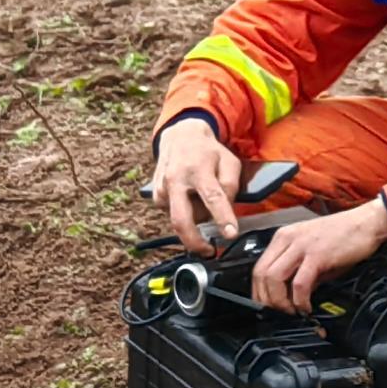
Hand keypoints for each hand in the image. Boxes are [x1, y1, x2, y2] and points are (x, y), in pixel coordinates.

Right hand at [149, 117, 251, 251]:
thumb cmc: (209, 152)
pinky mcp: (156, 195)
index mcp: (199, 170)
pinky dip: (186, 211)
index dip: (222, 218)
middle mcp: (177, 180)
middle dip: (193, 241)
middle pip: (181, 220)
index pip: (213, 197)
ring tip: (200, 197)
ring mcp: (163, 188)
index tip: (230, 234)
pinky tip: (189, 196)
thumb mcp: (229, 161)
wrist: (180, 136)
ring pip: (181, 218)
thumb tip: (225, 211)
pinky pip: (174, 213)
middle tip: (208, 251)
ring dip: (195, 217)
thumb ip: (230, 185)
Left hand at [251, 195, 386, 309]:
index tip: (268, 306)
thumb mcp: (314, 252)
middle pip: (261, 274)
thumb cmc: (344, 236)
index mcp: (284, 236)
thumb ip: (299, 271)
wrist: (368, 223)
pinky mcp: (317, 255)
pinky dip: (300, 301)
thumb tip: (291, 296)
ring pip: (274, 279)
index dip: (259, 292)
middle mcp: (288, 239)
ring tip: (292, 312)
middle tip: (279, 313)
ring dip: (280, 302)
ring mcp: (301, 246)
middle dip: (267, 300)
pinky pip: (299, 284)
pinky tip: (306, 307)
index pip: (258, 267)